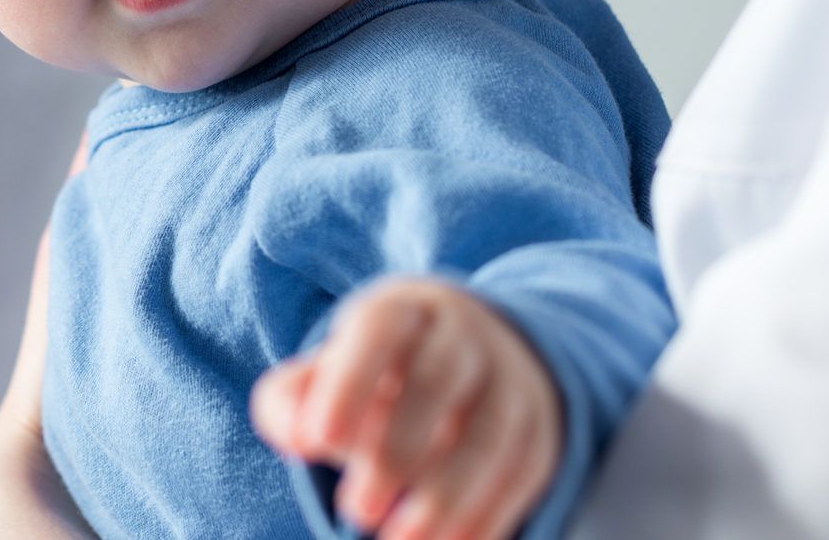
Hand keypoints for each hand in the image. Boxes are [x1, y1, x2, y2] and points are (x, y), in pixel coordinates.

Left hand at [252, 280, 558, 539]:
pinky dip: (484, 517)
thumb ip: (290, 402)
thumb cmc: (370, 376)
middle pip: (436, 381)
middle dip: (396, 451)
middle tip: (356, 510)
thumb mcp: (322, 374)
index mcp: (400, 310)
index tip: (317, 441)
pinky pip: (519, 474)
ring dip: (444, 497)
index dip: (348, 383)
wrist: (465, 361)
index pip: (378, 331)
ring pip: (487, 435)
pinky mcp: (538, 431)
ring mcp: (508, 381)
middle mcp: (462, 336)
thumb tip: (302, 439)